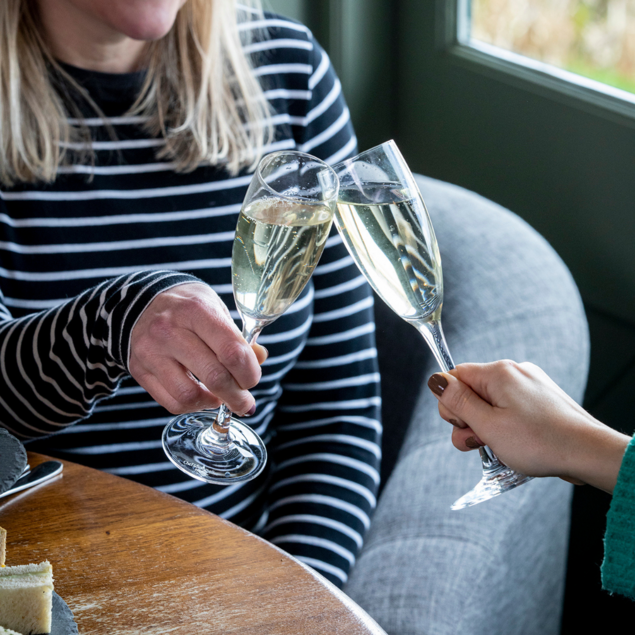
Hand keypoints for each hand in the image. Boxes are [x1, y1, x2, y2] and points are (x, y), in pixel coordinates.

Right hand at [129, 283, 266, 415]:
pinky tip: (202, 397)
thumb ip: (238, 336)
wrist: (142, 301)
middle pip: (214, 377)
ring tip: (222, 398)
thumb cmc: (187, 306)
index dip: (250, 373)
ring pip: (190, 395)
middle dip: (237, 397)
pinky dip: (192, 406)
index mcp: (196, 310)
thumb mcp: (216, 308)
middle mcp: (170, 330)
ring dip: (213, 404)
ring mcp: (152, 352)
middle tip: (245, 402)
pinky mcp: (139, 370)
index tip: (253, 379)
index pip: (232, 352)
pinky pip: (171, 402)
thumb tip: (260, 358)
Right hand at [428, 361, 629, 492]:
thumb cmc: (540, 442)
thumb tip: (435, 381)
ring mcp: (530, 385)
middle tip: (481, 442)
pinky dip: (505, 426)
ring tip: (500, 447)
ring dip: (486, 426)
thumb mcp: (488, 425)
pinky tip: (515, 443)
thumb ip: (457, 402)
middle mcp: (514, 372)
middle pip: (472, 391)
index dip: (450, 403)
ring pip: (490, 403)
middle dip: (469, 419)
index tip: (462, 425)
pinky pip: (510, 408)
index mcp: (498, 373)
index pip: (455, 376)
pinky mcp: (541, 399)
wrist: (589, 453)